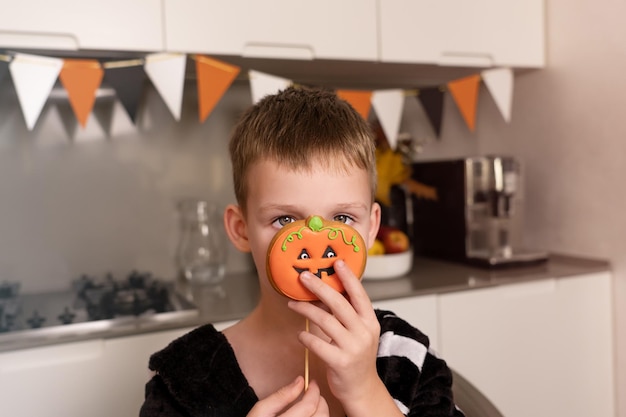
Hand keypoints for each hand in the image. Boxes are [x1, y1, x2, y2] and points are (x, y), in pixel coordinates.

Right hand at [247, 377, 328, 416]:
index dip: (314, 391)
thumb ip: (280, 396)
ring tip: (311, 405)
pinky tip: (310, 416)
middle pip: (321, 416)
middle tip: (313, 394)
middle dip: (321, 401)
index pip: (309, 406)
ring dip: (321, 412)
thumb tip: (300, 381)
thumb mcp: (261, 411)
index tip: (312, 383)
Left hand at [287, 259, 380, 404]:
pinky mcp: (340, 362)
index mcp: (370, 321)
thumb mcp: (360, 332)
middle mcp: (364, 332)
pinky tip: (299, 334)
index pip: (359, 294)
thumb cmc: (357, 357)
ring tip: (293, 304)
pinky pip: (318, 344)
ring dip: (306, 309)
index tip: (337, 263)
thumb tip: (327, 290)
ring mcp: (353, 347)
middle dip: (319, 287)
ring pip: (325, 321)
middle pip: (339, 303)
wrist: (362, 388)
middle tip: (304, 277)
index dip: (348, 277)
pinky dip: (305, 337)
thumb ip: (348, 313)